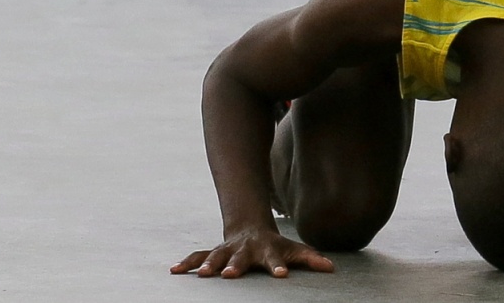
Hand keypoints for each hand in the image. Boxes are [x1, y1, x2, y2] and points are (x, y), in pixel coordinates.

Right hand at [170, 228, 334, 278]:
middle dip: (235, 266)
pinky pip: (198, 256)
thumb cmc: (276, 246)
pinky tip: (173, 270)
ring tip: (201, 275)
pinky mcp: (214, 252)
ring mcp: (228, 250)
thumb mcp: (295, 250)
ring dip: (208, 264)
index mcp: (267, 251)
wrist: (251, 228)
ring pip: (216, 256)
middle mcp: (245, 250)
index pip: (275, 260)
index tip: (282, 275)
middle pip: (241, 258)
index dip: (279, 266)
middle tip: (231, 275)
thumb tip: (331, 268)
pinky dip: (186, 262)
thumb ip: (310, 259)